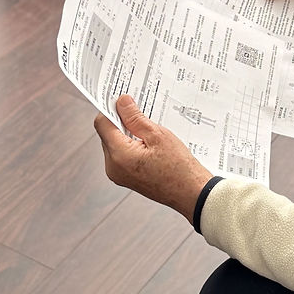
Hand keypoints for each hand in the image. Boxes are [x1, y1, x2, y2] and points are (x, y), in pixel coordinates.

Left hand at [93, 95, 211, 222]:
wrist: (191, 193)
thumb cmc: (179, 166)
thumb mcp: (158, 135)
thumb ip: (135, 118)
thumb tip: (121, 102)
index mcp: (118, 156)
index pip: (102, 124)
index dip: (111, 109)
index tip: (124, 100)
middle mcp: (113, 167)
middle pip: (107, 134)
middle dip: (121, 121)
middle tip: (141, 112)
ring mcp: (118, 175)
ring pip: (114, 144)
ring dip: (128, 133)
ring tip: (149, 130)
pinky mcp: (126, 179)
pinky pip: (122, 155)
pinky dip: (131, 145)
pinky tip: (149, 143)